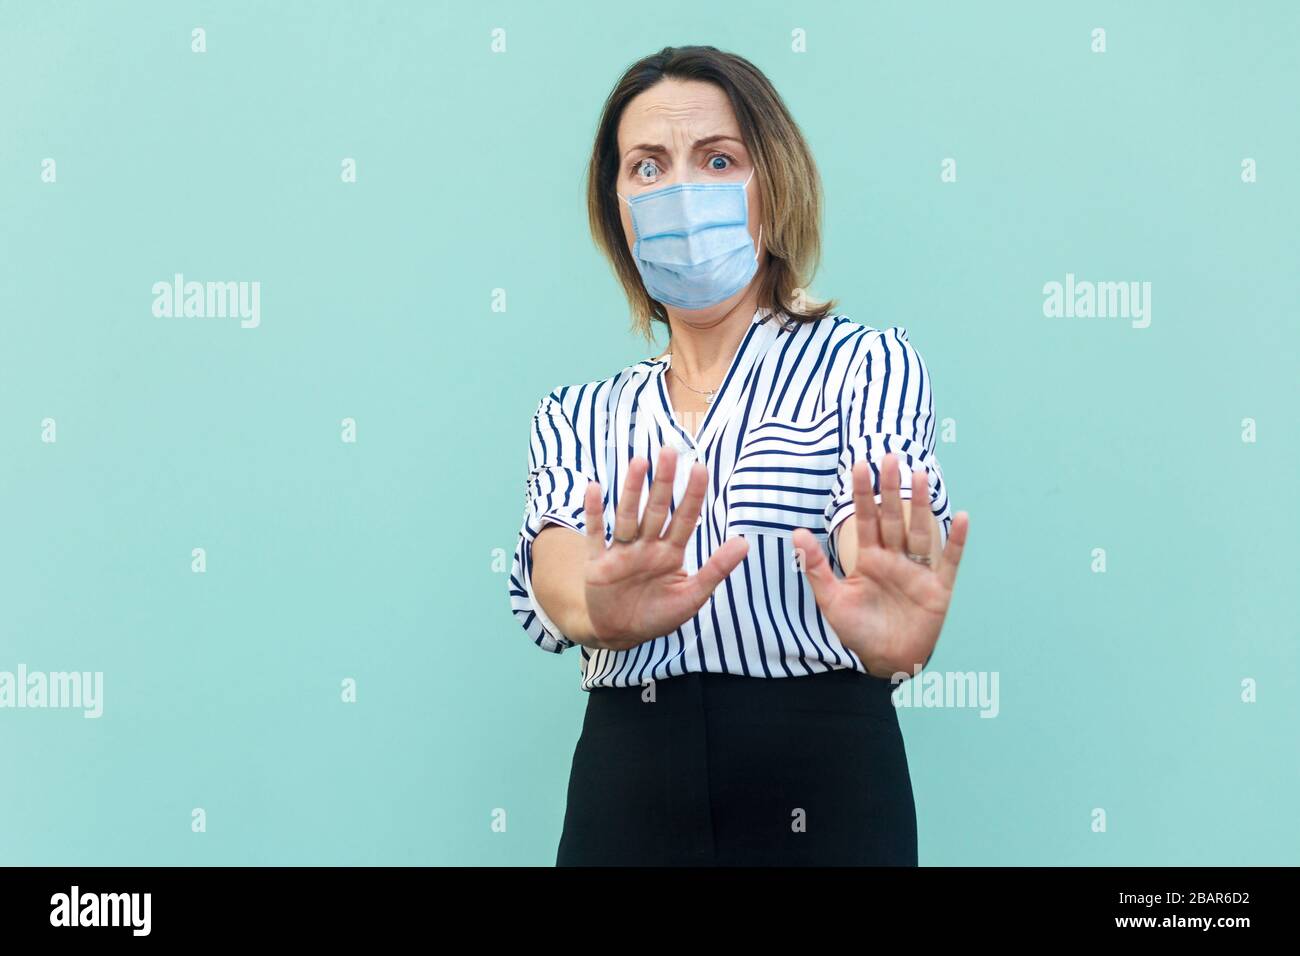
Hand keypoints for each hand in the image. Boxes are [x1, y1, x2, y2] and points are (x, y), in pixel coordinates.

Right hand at [581, 446, 748, 650]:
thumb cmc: (658, 616)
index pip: (684, 519)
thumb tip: (745, 543)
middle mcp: (646, 547)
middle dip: (663, 482)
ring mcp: (621, 552)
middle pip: (656, 509)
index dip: (692, 495)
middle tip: (669, 451)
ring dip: (631, 490)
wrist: (619, 635)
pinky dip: (594, 513)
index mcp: (670, 554)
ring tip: (638, 462)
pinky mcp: (598, 563)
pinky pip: (595, 535)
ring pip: (628, 516)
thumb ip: (716, 570)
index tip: (700, 468)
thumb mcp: (692, 597)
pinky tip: (594, 489)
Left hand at [792, 453, 968, 677]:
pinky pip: (949, 561)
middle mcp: (895, 559)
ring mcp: (917, 572)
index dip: (863, 493)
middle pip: (893, 518)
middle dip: (891, 489)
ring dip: (921, 505)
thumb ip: (815, 568)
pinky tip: (960, 517)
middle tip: (891, 458)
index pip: (865, 519)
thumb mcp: (831, 600)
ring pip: (920, 531)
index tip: (859, 465)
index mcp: (869, 559)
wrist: (885, 661)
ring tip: (921, 476)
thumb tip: (797, 533)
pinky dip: (956, 541)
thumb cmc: (858, 631)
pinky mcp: (938, 588)